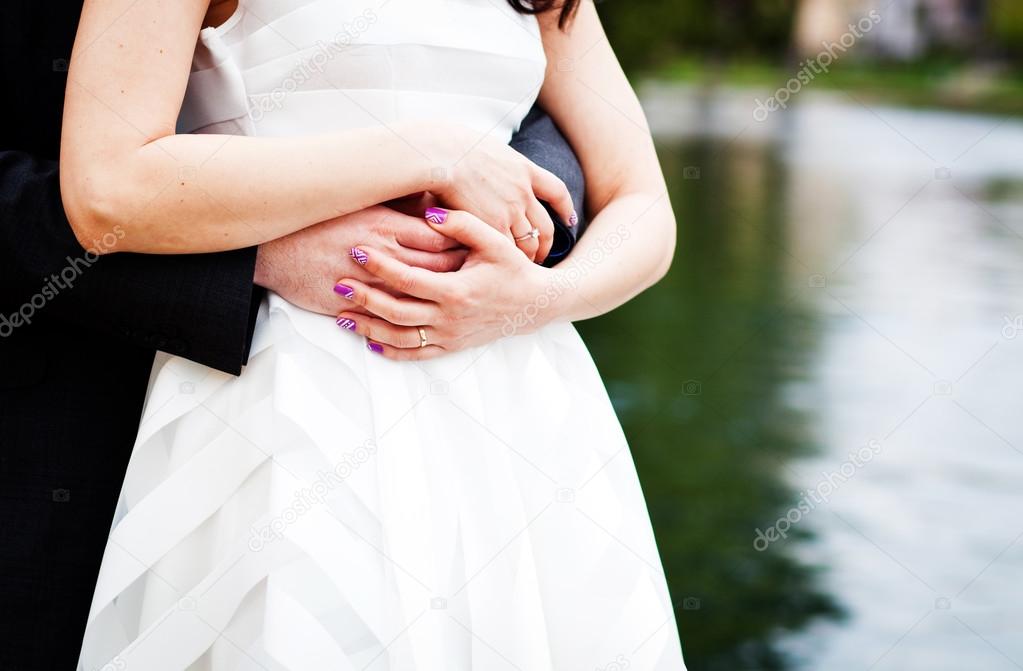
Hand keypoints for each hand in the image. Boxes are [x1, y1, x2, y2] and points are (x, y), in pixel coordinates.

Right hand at [254, 205, 466, 315]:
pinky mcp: (349, 305)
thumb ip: (400, 208)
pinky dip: (403, 321)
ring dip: (435, 302)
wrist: (272, 247)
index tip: (477, 248)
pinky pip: (384, 318)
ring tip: (455, 303)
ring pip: (414, 297)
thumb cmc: (319, 221)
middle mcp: (380, 255)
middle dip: (458, 274)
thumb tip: (434, 207)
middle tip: (478, 276)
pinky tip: (421, 322)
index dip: (462, 245)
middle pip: (435, 268)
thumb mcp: (363, 206)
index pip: (439, 237)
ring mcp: (365, 282)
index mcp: (386, 226)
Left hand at [333, 207, 559, 359]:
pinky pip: (416, 354)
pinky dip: (390, 350)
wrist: (534, 305)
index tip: (357, 251)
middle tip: (338, 282)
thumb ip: (462, 225)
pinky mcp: (452, 347)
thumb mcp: (494, 242)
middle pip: (396, 312)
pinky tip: (369, 341)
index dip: (380, 266)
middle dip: (364, 298)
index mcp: (458, 290)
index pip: (408, 279)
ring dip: (369, 328)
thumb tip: (430, 213)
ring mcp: (450, 336)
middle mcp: (450, 317)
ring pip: (400, 338)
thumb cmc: (512, 269)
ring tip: (342, 315)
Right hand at [421, 122, 575, 263]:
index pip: (556, 190)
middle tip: (541, 255)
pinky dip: (508, 259)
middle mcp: (523, 192)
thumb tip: (486, 162)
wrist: (445, 155)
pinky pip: (509, 249)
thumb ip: (495, 161)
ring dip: (528, 257)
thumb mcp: (486, 146)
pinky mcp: (495, 226)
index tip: (569, 219)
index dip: (565, 207)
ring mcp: (511, 210)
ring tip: (522, 268)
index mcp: (524, 169)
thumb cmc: (452, 146)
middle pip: (545, 226)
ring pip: (529, 242)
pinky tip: (503, 266)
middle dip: (546, 244)